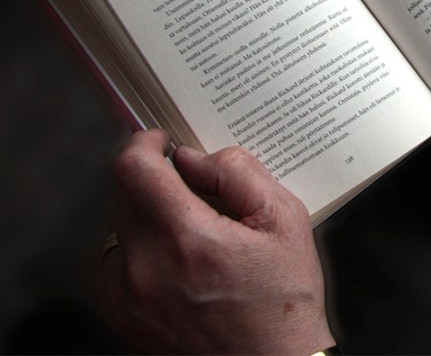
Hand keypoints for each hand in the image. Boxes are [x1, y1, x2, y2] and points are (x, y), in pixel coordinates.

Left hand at [102, 129, 334, 354]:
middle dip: (157, 179)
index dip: (145, 142)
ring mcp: (127, 297)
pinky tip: (181, 261)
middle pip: (125, 193)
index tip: (162, 141)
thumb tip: (194, 156)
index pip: (133, 168)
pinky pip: (117, 261)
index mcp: (186, 238)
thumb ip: (238, 173)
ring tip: (193, 232)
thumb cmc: (283, 300)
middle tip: (195, 189)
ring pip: (119, 225)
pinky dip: (142, 248)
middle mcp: (145, 268)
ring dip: (148, 214)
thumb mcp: (284, 220)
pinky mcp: (123, 317)